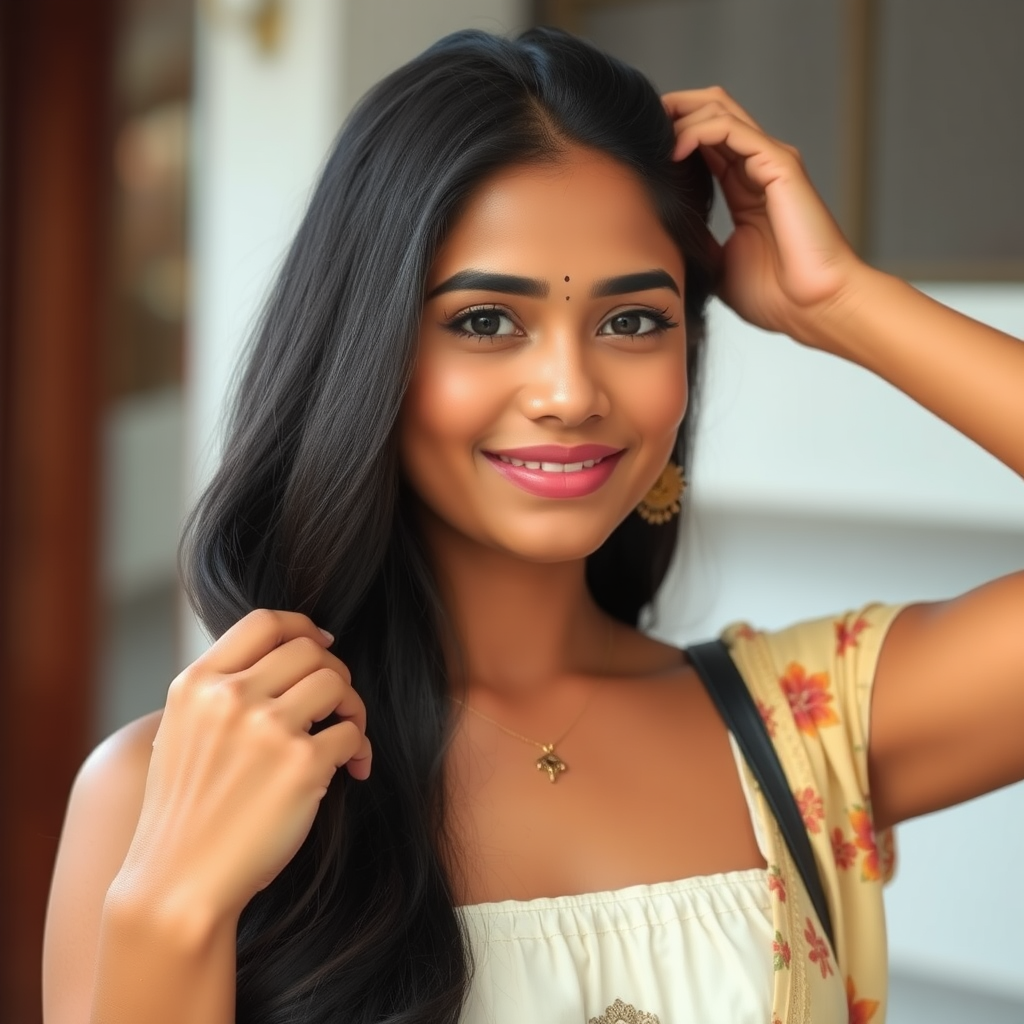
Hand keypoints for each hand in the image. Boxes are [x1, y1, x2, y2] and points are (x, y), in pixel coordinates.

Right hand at [114, 609, 370, 920]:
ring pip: (336, 682)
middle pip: (309, 650)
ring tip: (347, 731)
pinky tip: (352, 768)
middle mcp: (231, 697)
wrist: (179, 884)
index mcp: (197, 684)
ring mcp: (267, 729)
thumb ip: (221, 693)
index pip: (263, 622)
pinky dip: (360, 749)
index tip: (322, 643)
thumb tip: (282, 661)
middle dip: (333, 670)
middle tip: (336, 702)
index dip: (303, 626)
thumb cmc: (185, 813)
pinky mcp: (302, 765)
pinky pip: (352, 732)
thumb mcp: (180, 733)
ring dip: (352, 705)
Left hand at [663, 86, 864, 344]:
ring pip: (719, 110)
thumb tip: (662, 233)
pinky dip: (698, 131)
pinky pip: (732, 131)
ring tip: (652, 134)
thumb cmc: (776, 296)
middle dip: (671, 111)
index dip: (671, 132)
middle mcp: (758, 167)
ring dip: (680, 114)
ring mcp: (770, 163)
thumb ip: (696, 241)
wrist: (814, 310)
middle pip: (711, 111)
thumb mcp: (717, 265)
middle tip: (638, 126)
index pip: (704, 139)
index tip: (638, 148)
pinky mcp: (780, 166)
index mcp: (744, 187)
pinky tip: (674, 150)